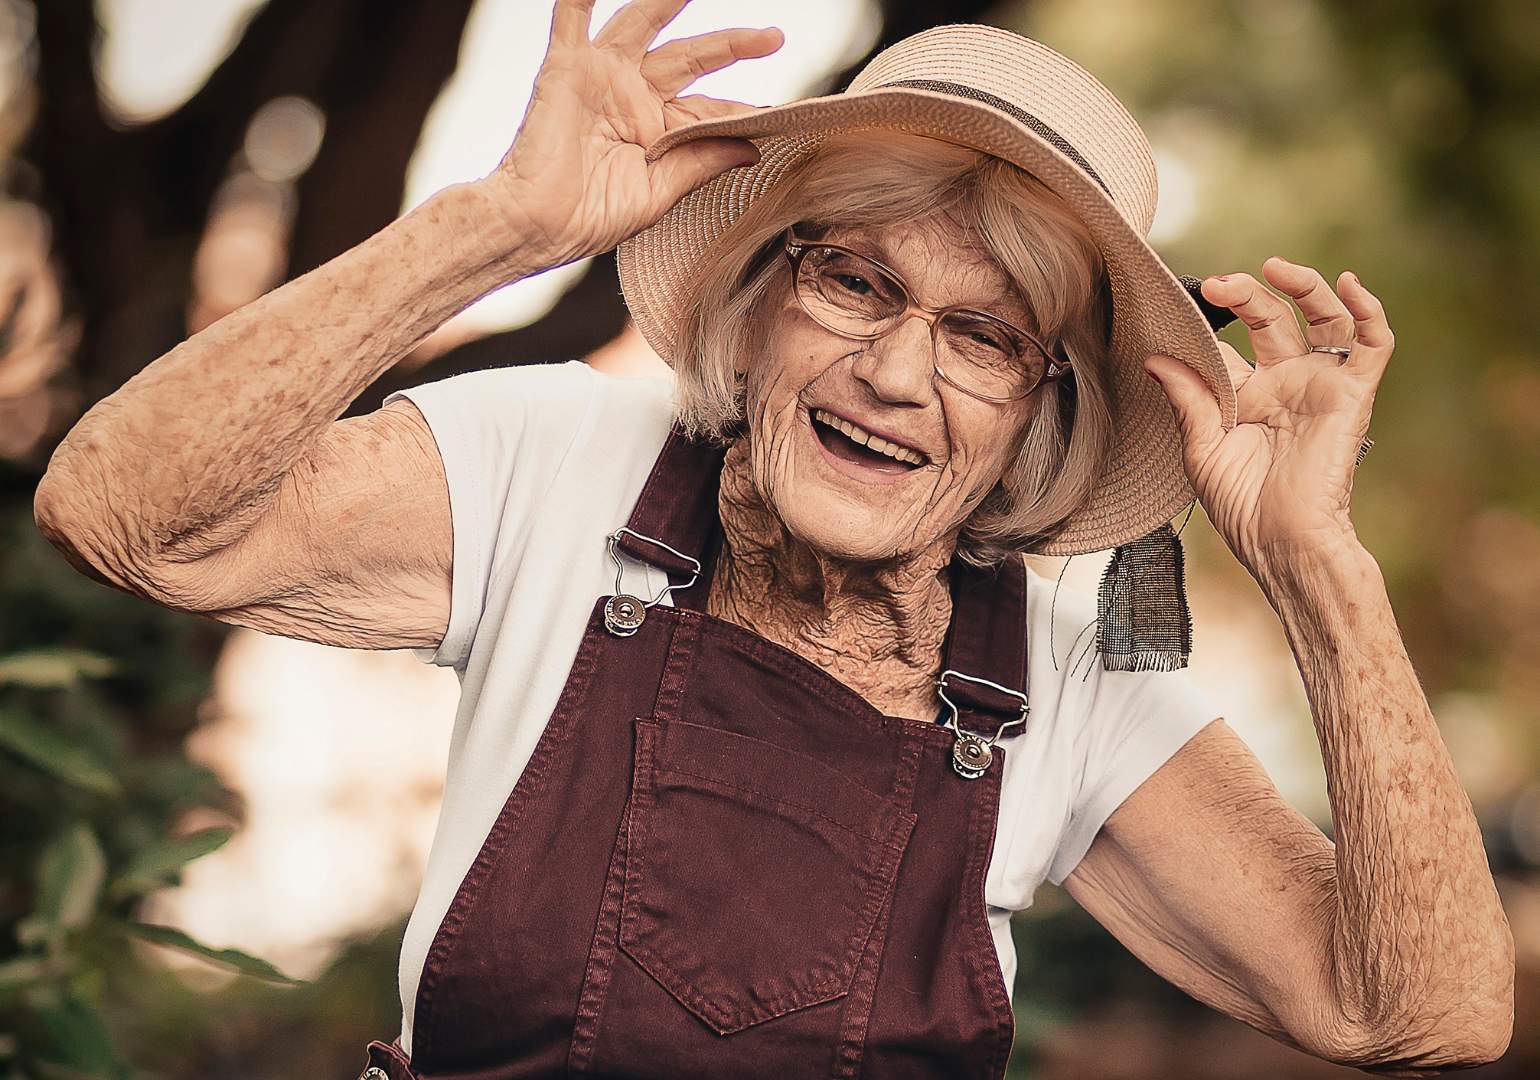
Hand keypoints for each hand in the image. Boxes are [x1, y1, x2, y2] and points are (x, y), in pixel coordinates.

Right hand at [477, 0, 782, 270]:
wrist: (539, 226)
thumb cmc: (592, 218)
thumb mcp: (661, 192)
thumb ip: (702, 160)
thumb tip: (751, 146)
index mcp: (660, 129)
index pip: (711, 108)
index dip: (744, 110)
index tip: (783, 114)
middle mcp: (635, 96)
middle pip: (692, 57)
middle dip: (732, 45)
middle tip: (773, 38)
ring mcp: (603, 77)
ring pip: (643, 24)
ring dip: (667, 0)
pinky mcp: (568, 69)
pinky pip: (573, 19)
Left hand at [1143, 258, 1391, 579]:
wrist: (1280, 540)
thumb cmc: (1239, 504)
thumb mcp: (1200, 447)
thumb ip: (1186, 398)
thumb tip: (1154, 358)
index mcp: (1244, 394)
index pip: (1227, 340)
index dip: (1206, 320)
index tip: (1174, 305)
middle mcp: (1283, 382)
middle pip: (1270, 319)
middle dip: (1246, 295)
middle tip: (1218, 284)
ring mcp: (1318, 384)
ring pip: (1322, 317)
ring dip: (1304, 286)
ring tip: (1275, 268)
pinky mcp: (1352, 394)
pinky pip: (1373, 344)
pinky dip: (1369, 310)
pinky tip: (1351, 284)